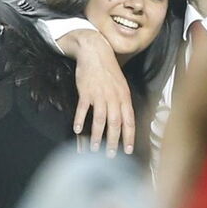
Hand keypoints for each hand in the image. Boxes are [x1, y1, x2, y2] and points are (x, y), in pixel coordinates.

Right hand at [59, 29, 135, 157]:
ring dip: (97, 135)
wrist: (95, 52)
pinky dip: (80, 120)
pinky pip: (83, 109)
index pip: (129, 120)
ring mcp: (100, 94)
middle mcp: (114, 97)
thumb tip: (124, 120)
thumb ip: (122, 102)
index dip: (129, 136)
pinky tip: (77, 130)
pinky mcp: (86, 91)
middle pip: (115, 123)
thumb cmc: (108, 70)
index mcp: (124, 97)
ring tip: (94, 148)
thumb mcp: (121, 86)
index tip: (128, 150)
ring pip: (100, 119)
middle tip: (109, 155)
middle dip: (113, 141)